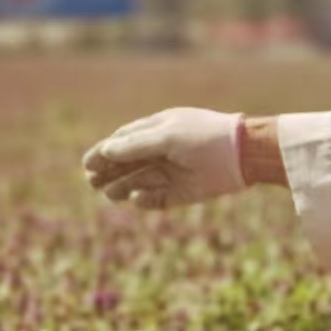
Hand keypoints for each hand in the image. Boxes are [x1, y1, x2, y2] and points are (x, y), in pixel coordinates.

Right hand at [83, 108, 245, 209]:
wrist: (243, 155)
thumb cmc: (204, 139)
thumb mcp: (167, 137)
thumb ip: (136, 144)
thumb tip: (106, 150)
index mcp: (159, 130)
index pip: (123, 140)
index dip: (104, 152)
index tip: (87, 164)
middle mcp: (163, 151)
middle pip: (127, 163)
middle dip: (108, 172)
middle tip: (92, 182)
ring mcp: (172, 172)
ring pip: (139, 181)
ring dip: (122, 187)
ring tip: (110, 193)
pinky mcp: (183, 192)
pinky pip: (157, 199)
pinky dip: (145, 200)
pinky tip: (137, 198)